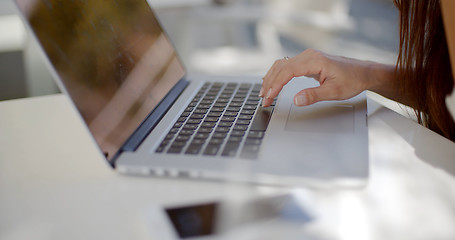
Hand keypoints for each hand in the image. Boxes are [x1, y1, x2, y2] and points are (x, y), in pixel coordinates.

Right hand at [260, 49, 376, 106]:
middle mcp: (309, 55)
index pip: (287, 71)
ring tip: (264, 93)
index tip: (269, 97)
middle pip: (281, 67)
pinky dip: (277, 75)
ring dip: (271, 78)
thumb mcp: (334, 92)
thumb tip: (296, 100)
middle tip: (264, 99)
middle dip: (269, 83)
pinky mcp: (307, 61)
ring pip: (281, 65)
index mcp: (314, 60)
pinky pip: (287, 66)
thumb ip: (313, 95)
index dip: (276, 85)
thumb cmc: (352, 80)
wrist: (363, 73)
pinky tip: (272, 83)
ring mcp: (307, 57)